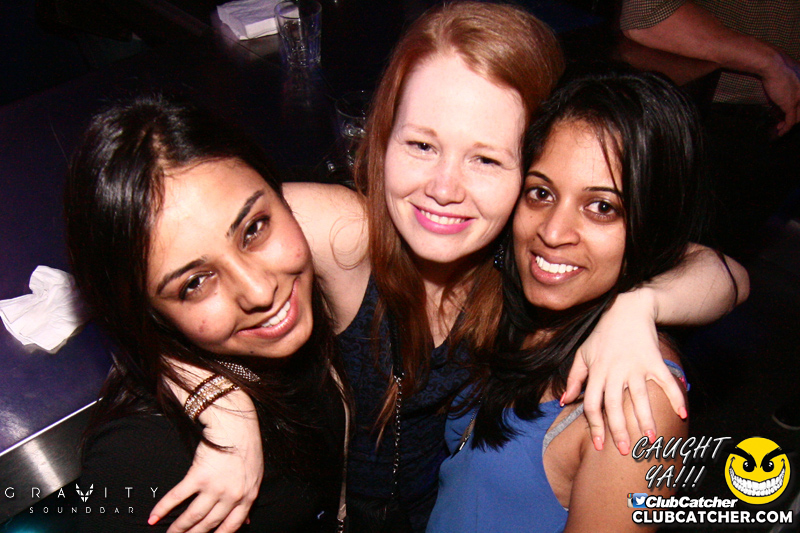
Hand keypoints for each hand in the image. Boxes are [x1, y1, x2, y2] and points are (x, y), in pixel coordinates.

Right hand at [149, 391, 262, 532]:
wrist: (236, 425)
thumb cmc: (247, 448)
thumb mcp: (255, 476)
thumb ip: (248, 500)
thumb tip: (247, 521)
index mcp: (247, 496)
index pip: (231, 527)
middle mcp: (231, 495)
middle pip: (209, 524)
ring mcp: (214, 486)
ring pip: (193, 516)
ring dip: (178, 528)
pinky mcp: (198, 475)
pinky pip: (177, 496)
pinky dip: (163, 508)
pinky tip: (154, 517)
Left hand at [562, 289, 686, 454]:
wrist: (628, 309)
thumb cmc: (603, 334)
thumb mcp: (583, 353)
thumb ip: (575, 378)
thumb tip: (564, 401)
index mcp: (597, 371)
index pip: (592, 404)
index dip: (594, 425)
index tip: (600, 445)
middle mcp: (614, 371)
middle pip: (614, 405)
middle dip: (618, 430)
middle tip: (626, 450)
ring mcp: (635, 366)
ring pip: (639, 397)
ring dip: (645, 419)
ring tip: (650, 439)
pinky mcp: (654, 361)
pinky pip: (665, 381)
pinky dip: (675, 396)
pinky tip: (682, 414)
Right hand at [761, 50, 799, 135]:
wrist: (773, 64)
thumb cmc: (777, 65)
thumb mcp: (789, 74)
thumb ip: (791, 84)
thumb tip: (783, 94)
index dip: (797, 111)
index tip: (788, 114)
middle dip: (794, 118)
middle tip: (783, 122)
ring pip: (798, 118)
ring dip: (789, 125)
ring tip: (780, 128)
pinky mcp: (791, 104)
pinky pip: (790, 121)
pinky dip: (785, 129)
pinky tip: (779, 132)